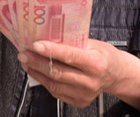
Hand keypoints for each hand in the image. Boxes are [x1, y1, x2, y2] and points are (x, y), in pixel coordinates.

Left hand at [18, 39, 139, 109]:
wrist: (116, 75)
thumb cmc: (105, 56)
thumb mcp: (94, 44)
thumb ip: (74, 42)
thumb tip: (50, 38)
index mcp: (96, 63)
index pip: (69, 56)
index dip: (50, 51)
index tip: (35, 45)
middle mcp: (90, 81)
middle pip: (57, 72)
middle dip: (37, 62)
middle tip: (24, 53)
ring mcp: (84, 94)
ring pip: (54, 84)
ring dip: (37, 72)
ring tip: (27, 62)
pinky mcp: (79, 101)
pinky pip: (56, 92)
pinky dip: (45, 81)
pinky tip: (38, 73)